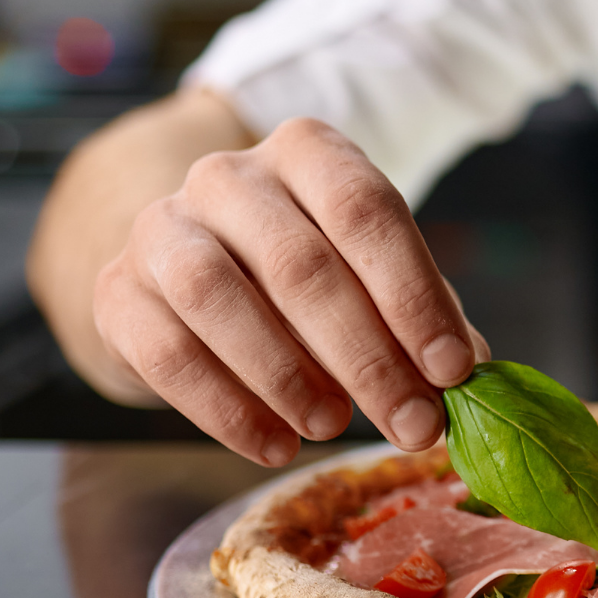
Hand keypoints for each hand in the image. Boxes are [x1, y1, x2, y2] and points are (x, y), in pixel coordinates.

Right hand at [91, 118, 486, 465]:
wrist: (185, 268)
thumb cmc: (305, 272)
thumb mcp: (374, 275)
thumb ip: (424, 315)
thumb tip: (478, 376)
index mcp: (308, 153)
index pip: (366, 210)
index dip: (414, 294)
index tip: (454, 369)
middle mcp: (228, 176)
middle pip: (301, 264)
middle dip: (369, 357)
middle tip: (413, 423)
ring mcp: (162, 227)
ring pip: (219, 298)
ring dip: (288, 375)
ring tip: (336, 427)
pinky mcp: (118, 290)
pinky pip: (167, 352)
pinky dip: (226, 409)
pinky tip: (276, 443)